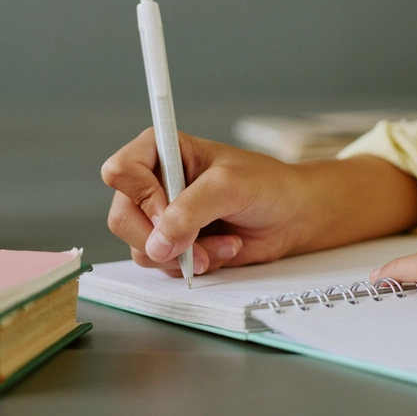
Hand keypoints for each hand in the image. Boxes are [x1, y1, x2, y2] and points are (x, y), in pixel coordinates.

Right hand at [102, 128, 416, 277]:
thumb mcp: (229, 187)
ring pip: (142, 247)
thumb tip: (158, 243)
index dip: (141, 196)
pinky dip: (195, 264)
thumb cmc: (268, 185)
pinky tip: (225, 249)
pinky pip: (164, 265)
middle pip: (123, 217)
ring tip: (224, 243)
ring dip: (185, 254)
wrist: (294, 215)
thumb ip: (190, 211)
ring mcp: (163, 217)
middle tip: (193, 242)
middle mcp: (156, 182)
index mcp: (163, 150)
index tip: (168, 210)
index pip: (121, 170)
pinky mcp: (176, 244)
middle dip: (161, 237)